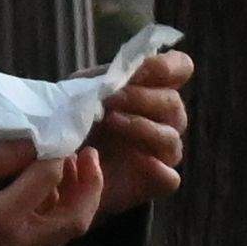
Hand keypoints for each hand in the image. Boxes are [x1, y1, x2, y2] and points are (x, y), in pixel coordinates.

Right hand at [0, 139, 100, 245]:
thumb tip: (33, 141)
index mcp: (3, 219)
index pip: (47, 180)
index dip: (57, 154)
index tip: (59, 132)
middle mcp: (20, 244)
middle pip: (75, 219)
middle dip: (90, 185)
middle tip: (89, 153)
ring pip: (66, 231)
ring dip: (77, 199)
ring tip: (72, 166)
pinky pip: (49, 238)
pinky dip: (58, 212)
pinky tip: (52, 187)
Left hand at [83, 45, 190, 225]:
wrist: (65, 160)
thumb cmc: (78, 116)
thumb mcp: (84, 88)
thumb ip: (106, 78)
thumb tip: (125, 74)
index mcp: (154, 89)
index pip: (180, 68)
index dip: (167, 66)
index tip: (139, 70)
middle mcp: (167, 118)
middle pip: (173, 103)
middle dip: (141, 98)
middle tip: (110, 99)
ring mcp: (165, 151)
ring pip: (171, 138)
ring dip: (142, 127)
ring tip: (110, 122)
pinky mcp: (158, 179)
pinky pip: (170, 177)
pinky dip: (157, 169)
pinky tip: (138, 161)